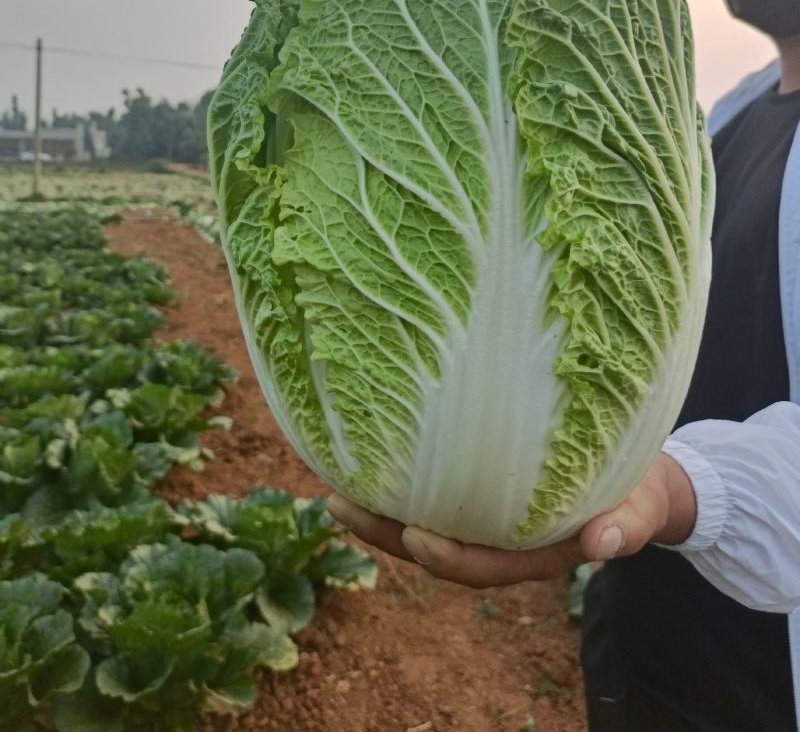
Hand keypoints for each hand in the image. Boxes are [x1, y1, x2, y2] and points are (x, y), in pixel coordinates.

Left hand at [327, 452, 695, 588]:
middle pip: (436, 547)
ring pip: (426, 522)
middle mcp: (502, 541)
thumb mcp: (640, 508)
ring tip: (333, 488)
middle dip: (386, 533)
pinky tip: (369, 460)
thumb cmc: (638, 492)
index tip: (414, 535)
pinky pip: (436, 494)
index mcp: (535, 553)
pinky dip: (402, 485)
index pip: (482, 565)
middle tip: (337, 506)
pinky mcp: (482, 491)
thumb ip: (625, 526)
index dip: (446, 557)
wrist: (641, 481)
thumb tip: (605, 546)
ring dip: (380, 511)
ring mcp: (489, 518)